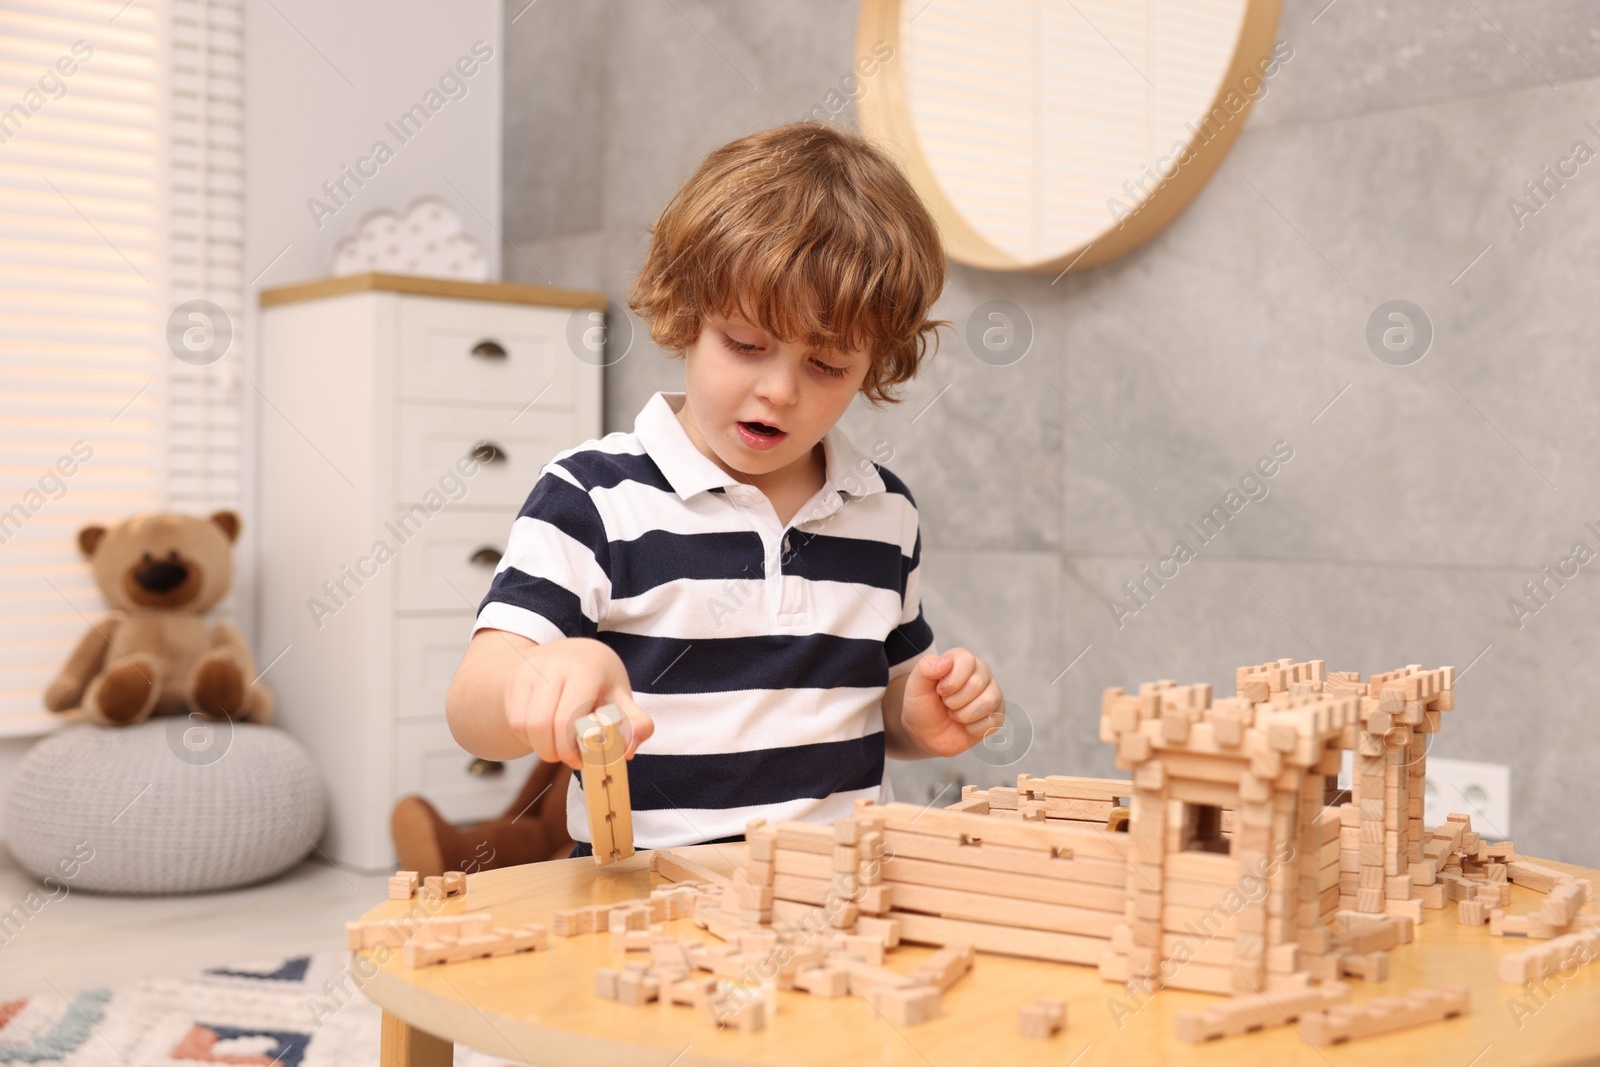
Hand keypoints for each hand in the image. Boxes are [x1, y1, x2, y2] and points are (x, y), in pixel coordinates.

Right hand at [502, 637, 653, 769]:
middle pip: (541, 724)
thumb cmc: (601, 682)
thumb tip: (628, 751)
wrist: (573, 654)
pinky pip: (514, 720)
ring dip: (539, 746)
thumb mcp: (623, 698)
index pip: (567, 718)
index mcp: (586, 669)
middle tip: (568, 758)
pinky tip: (545, 735)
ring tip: (557, 747)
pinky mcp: (515, 679)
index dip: (570, 747)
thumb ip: (636, 725)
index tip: (581, 760)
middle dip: (553, 752)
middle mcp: (554, 664)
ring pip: (523, 724)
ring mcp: (531, 669)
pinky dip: (528, 737)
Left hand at [899, 648, 1004, 757]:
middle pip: (976, 684)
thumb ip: (925, 668)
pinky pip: (993, 721)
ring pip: (989, 702)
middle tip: (946, 704)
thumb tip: (947, 661)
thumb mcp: (916, 685)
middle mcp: (982, 672)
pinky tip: (965, 725)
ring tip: (955, 714)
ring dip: (964, 715)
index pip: (967, 661)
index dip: (951, 681)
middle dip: (954, 701)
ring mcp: (993, 693)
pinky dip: (973, 729)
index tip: (939, 691)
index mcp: (962, 659)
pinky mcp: (998, 714)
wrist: (926, 733)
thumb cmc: (923, 704)